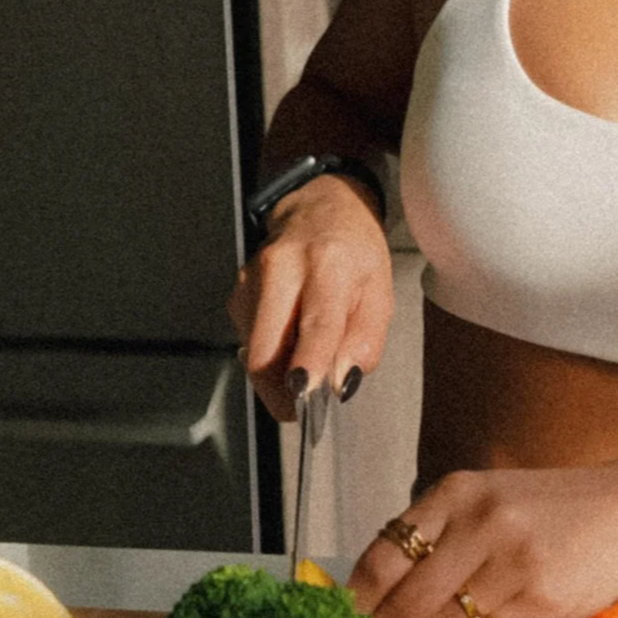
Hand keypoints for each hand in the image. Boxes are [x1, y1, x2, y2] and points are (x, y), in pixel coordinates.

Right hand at [228, 174, 392, 421]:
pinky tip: (291, 339)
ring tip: (307, 358)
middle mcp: (281, 267)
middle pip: (266, 348)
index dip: (309, 363)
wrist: (320, 208)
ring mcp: (251, 280)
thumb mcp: (380, 291)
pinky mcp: (236, 293)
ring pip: (253, 351)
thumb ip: (365, 340)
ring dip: (278, 373)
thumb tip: (340, 382)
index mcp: (327, 263)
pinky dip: (271, 354)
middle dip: (280, 390)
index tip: (306, 394)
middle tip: (303, 408)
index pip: (316, 322)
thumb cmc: (354, 252)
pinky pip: (250, 342)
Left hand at [346, 458, 617, 617]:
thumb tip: (375, 601)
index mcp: (458, 493)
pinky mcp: (540, 601)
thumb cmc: (551, 511)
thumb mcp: (488, 504)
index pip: (385, 553)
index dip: (353, 600)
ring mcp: (513, 563)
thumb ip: (436, 540)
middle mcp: (481, 523)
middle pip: (407, 597)